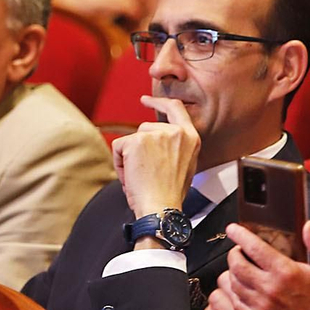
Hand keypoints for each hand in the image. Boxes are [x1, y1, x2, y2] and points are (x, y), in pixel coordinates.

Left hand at [111, 94, 200, 218]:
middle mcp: (175, 132)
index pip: (176, 108)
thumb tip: (155, 139)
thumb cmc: (170, 194)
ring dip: (129, 158)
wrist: (161, 209)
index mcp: (191, 138)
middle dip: (139, 149)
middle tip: (146, 174)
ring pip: (131, 140)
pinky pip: (118, 147)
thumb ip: (174, 147)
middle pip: (145, 129)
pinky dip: (119, 164)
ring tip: (141, 178)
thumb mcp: (184, 165)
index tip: (147, 100)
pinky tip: (131, 178)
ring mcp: (156, 134)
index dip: (159, 103)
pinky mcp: (137, 141)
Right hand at [201, 273, 287, 309]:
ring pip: (216, 298)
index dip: (248, 275)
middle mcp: (232, 292)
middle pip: (225, 279)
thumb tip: (288, 282)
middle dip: (239, 294)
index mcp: (250, 284)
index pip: (243, 267)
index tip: (260, 289)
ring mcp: (219, 308)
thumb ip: (283, 297)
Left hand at [220, 220, 309, 309]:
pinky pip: (238, 303)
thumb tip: (309, 225)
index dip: (239, 235)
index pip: (254, 248)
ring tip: (240, 267)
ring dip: (233, 272)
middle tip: (238, 250)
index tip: (232, 229)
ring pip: (234, 284)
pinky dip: (236, 293)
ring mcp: (263, 306)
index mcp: (286, 272)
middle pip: (237, 265)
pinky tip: (243, 287)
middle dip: (233, 253)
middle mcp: (270, 289)